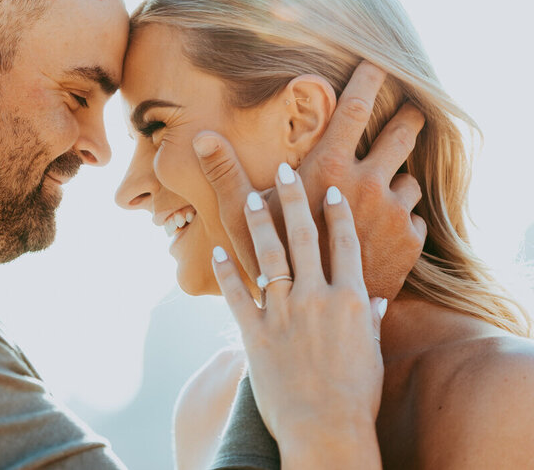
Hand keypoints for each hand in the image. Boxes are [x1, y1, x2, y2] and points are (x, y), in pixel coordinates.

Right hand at [193, 61, 425, 299]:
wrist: (318, 330)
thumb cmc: (273, 269)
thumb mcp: (241, 220)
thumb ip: (226, 174)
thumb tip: (201, 136)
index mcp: (327, 171)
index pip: (355, 110)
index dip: (369, 79)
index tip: (380, 59)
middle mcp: (366, 187)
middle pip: (401, 134)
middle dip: (408, 119)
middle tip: (411, 110)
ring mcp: (392, 216)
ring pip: (408, 180)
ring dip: (397, 181)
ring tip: (381, 192)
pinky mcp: (409, 245)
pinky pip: (415, 216)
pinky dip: (403, 219)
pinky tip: (385, 231)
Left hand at [212, 167, 384, 468]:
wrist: (326, 430)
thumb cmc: (355, 396)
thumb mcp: (372, 355)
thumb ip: (372, 323)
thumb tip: (380, 303)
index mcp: (352, 300)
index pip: (345, 244)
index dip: (337, 213)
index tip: (330, 189)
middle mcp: (317, 298)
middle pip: (306, 237)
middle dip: (295, 198)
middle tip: (285, 168)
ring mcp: (284, 314)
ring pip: (271, 257)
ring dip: (262, 224)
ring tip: (254, 197)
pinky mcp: (255, 334)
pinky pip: (237, 295)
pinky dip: (227, 272)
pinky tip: (218, 250)